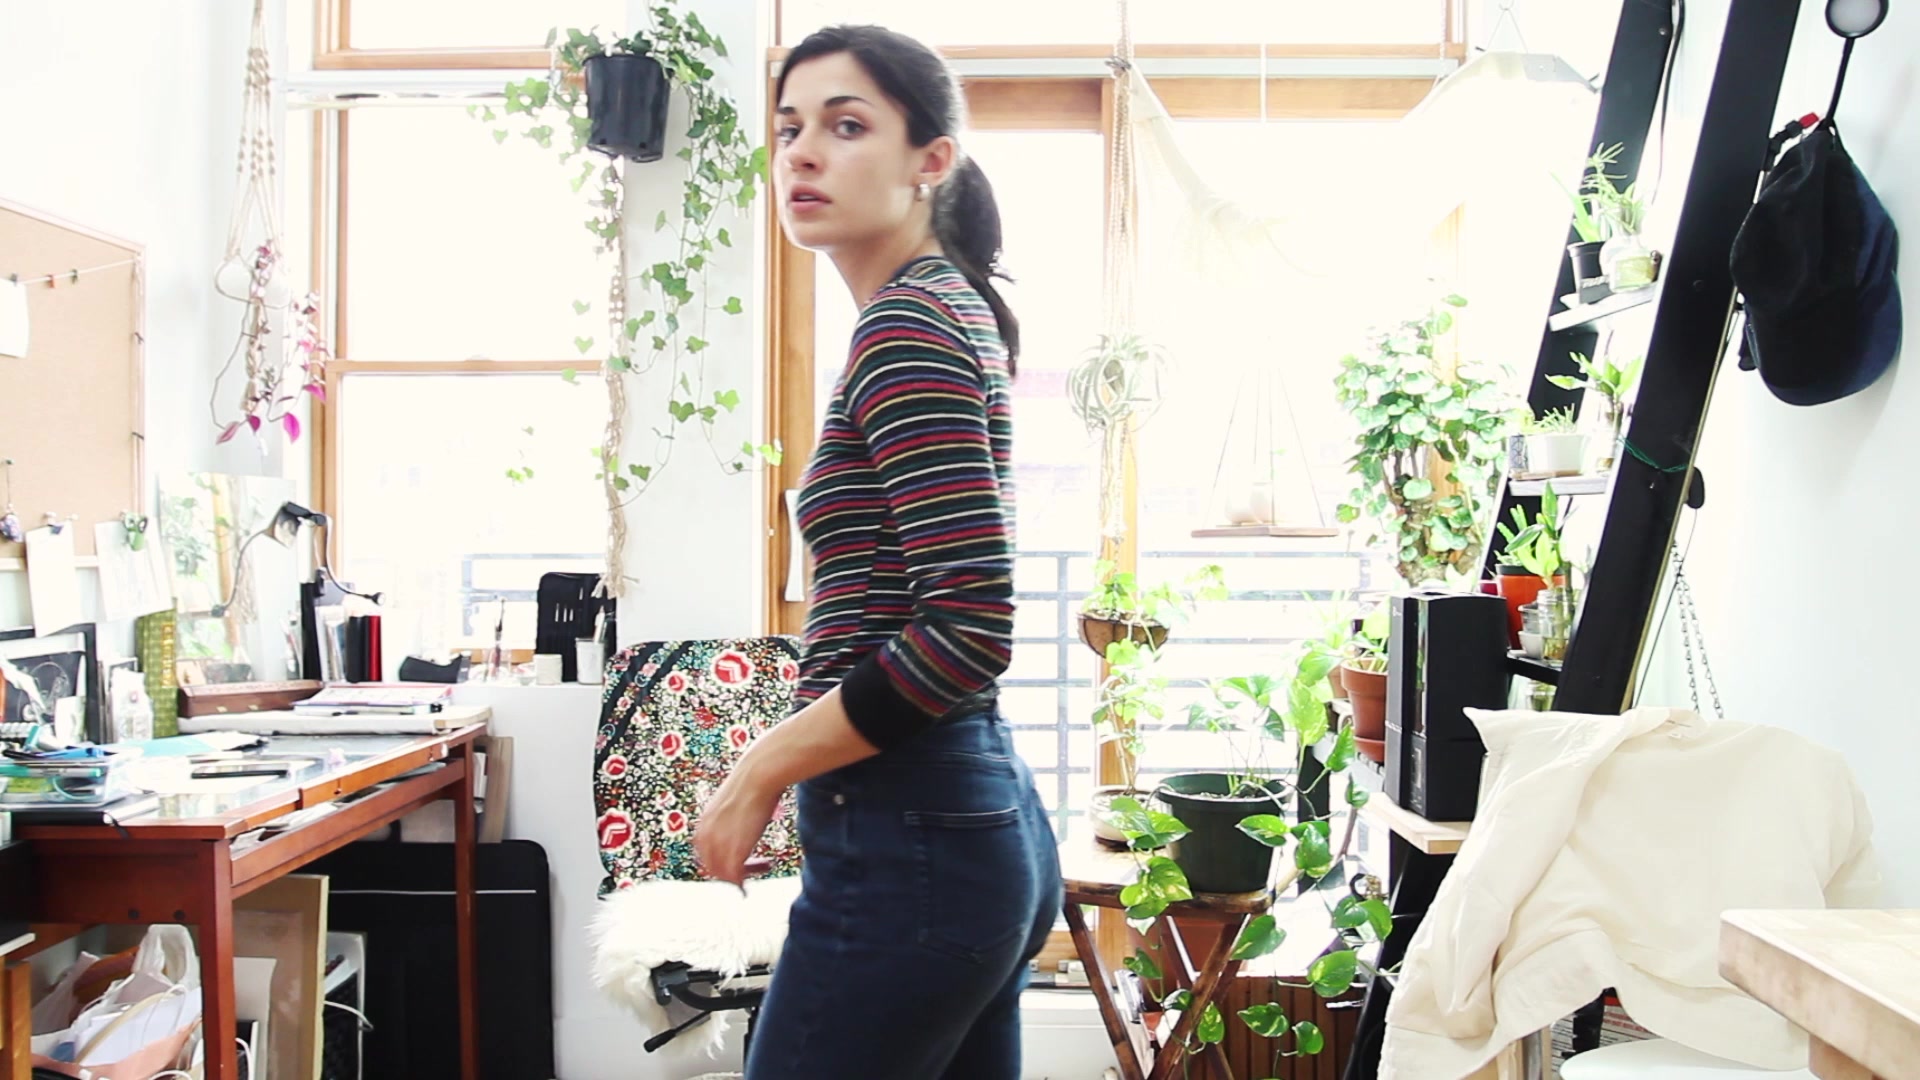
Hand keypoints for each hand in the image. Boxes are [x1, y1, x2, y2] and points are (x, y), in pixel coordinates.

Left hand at [694, 767, 782, 887]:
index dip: (723, 861)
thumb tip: (742, 817)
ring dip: (744, 875)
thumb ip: (730, 818)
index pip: (706, 855)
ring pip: (724, 876)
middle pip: (714, 868)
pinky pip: (735, 877)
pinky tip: (765, 867)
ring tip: (764, 864)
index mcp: (703, 825)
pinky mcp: (734, 851)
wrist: (758, 776)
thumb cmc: (751, 783)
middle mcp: (706, 837)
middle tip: (755, 866)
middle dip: (733, 871)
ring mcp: (718, 845)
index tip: (741, 859)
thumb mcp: (733, 804)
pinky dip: (747, 881)